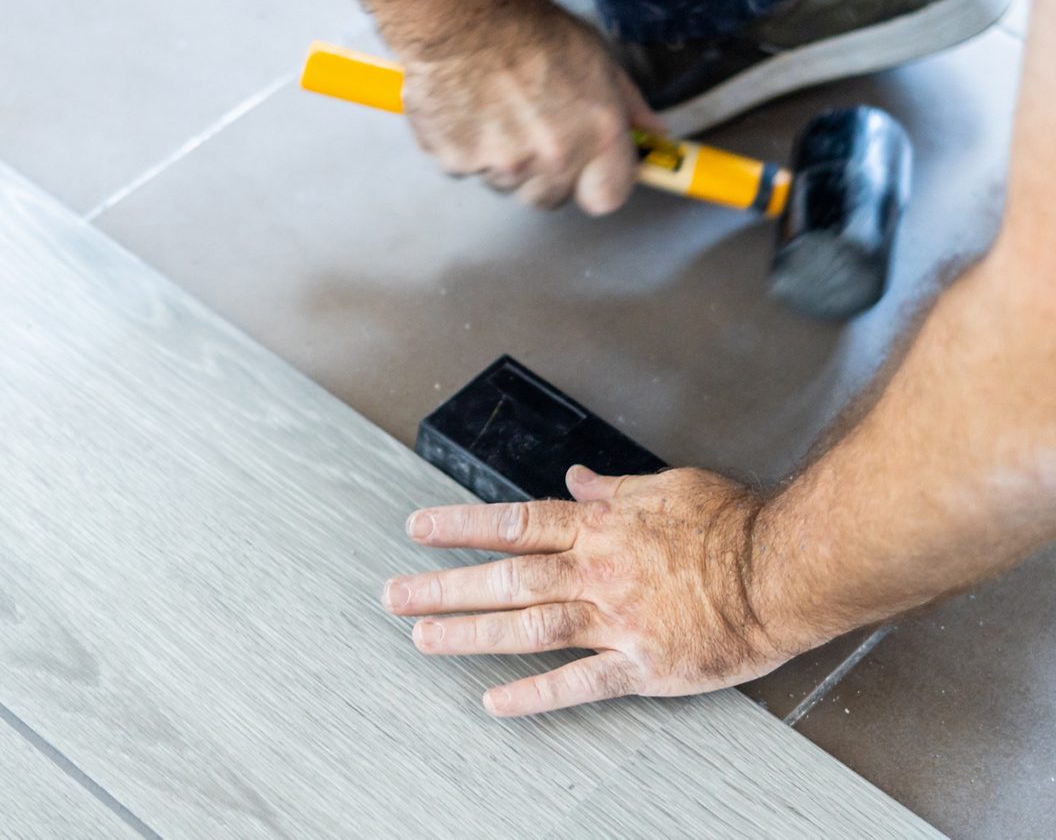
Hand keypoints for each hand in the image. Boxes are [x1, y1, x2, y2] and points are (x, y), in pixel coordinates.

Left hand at [383, 466, 822, 716]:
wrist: (784, 569)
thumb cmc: (733, 524)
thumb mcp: (668, 484)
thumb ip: (616, 487)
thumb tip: (579, 476)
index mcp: (600, 526)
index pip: (514, 523)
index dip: (461, 526)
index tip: (418, 529)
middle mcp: (596, 571)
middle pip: (506, 577)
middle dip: (444, 586)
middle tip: (394, 595)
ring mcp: (615, 619)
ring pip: (527, 627)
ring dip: (470, 634)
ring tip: (423, 640)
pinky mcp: (641, 664)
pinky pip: (579, 683)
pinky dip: (535, 695)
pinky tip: (496, 704)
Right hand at [394, 0, 659, 214]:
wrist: (461, 17)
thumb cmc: (526, 28)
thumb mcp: (596, 59)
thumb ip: (628, 106)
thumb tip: (652, 133)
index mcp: (596, 133)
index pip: (608, 197)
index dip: (599, 184)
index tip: (592, 171)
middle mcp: (553, 157)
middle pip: (553, 197)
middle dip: (547, 173)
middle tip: (536, 128)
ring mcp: (504, 165)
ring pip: (509, 185)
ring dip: (507, 161)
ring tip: (500, 112)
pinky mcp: (460, 163)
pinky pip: (470, 171)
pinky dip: (470, 149)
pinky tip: (474, 113)